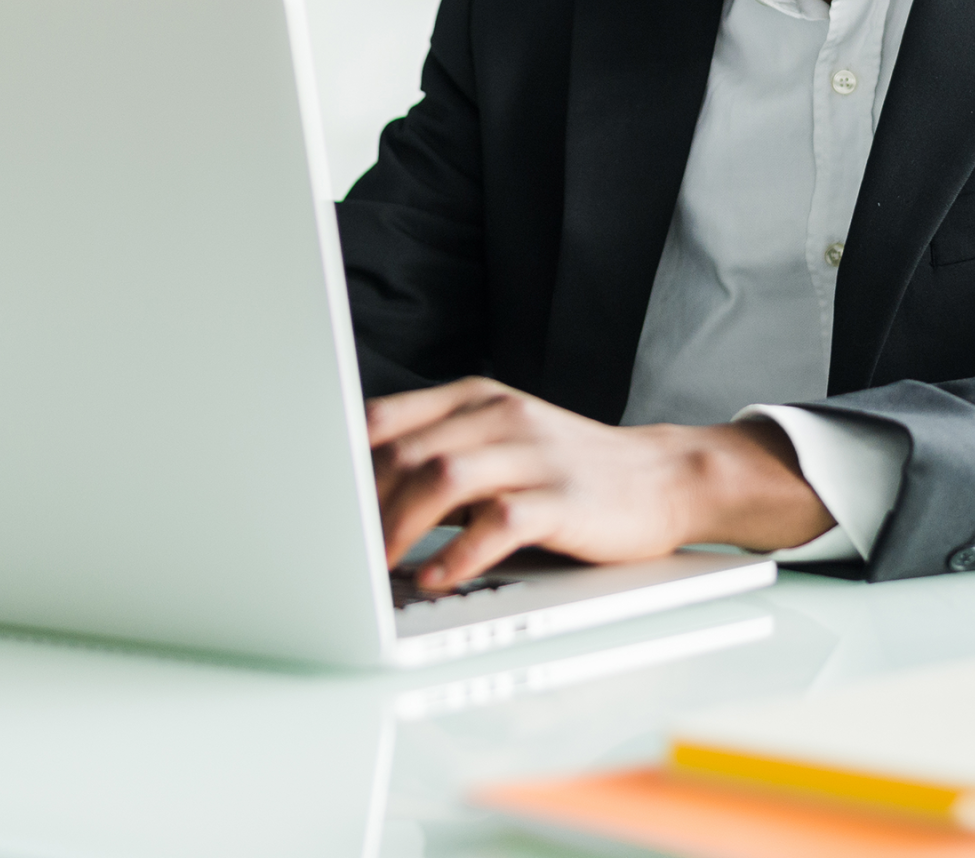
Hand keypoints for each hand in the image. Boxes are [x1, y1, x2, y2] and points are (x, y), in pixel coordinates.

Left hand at [367, 377, 835, 589]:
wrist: (663, 477)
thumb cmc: (569, 467)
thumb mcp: (500, 439)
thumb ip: (439, 450)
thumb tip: (357, 490)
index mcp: (476, 398)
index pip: (384, 417)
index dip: (339, 461)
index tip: (311, 503)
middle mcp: (501, 415)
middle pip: (405, 451)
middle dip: (359, 505)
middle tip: (333, 550)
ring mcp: (534, 454)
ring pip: (442, 478)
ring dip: (398, 527)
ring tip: (375, 567)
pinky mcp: (563, 497)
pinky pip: (499, 521)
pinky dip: (459, 553)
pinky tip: (437, 577)